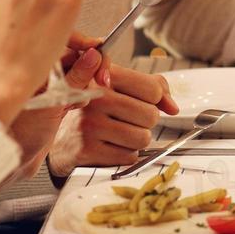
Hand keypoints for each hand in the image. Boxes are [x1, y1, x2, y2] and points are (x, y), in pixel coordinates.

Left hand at [5, 33, 110, 176]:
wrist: (13, 161)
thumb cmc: (18, 134)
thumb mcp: (52, 103)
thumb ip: (75, 78)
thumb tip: (93, 55)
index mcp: (30, 64)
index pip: (63, 40)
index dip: (83, 43)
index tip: (99, 50)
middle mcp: (37, 70)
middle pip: (74, 54)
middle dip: (90, 66)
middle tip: (101, 80)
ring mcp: (45, 84)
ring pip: (77, 72)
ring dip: (85, 84)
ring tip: (78, 101)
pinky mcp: (52, 97)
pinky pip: (75, 87)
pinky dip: (80, 95)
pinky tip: (73, 107)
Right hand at [48, 63, 180, 173]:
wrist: (61, 138)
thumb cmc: (98, 109)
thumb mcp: (122, 87)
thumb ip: (154, 88)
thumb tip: (173, 108)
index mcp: (107, 76)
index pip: (153, 89)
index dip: (155, 99)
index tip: (143, 100)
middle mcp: (96, 98)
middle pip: (151, 115)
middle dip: (146, 122)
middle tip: (130, 120)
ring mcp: (90, 124)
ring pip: (143, 138)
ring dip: (137, 139)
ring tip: (121, 133)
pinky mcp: (86, 149)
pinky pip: (129, 156)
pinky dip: (126, 154)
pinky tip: (111, 146)